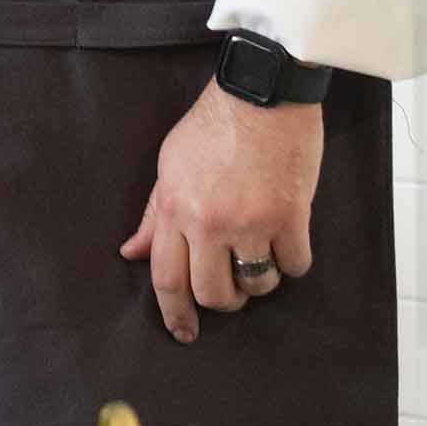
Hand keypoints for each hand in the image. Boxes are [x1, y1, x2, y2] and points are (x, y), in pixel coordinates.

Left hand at [117, 82, 321, 342]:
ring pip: (257, 285)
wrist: (261, 91)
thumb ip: (154, 216)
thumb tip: (131, 253)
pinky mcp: (290, 215)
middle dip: (224, 301)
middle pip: (213, 293)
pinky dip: (293, 262)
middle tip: (232, 289)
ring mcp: (251, 221)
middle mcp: (208, 222)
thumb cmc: (213, 125)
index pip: (167, 279)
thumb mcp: (169, 166)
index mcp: (174, 209)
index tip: (184, 333)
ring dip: (260, 282)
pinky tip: (288, 244)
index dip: (175, 315)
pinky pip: (295, 265)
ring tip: (260, 259)